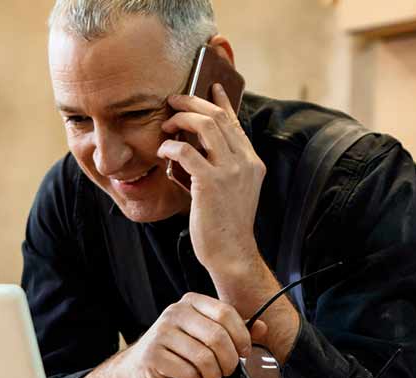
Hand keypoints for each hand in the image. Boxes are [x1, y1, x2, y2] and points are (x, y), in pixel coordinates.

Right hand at [104, 293, 267, 377]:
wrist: (141, 365)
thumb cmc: (180, 348)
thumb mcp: (206, 334)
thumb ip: (235, 329)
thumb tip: (262, 327)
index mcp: (191, 302)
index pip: (226, 313)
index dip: (242, 336)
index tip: (244, 352)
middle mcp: (175, 312)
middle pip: (217, 336)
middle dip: (229, 360)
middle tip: (227, 370)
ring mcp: (161, 333)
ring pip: (204, 357)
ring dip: (213, 374)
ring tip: (209, 377)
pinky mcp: (153, 354)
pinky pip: (187, 371)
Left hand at [158, 83, 266, 275]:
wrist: (232, 253)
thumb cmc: (225, 225)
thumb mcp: (230, 191)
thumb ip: (220, 167)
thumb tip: (193, 147)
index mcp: (252, 163)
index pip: (235, 122)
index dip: (221, 101)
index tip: (210, 85)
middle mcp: (245, 162)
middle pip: (218, 117)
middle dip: (193, 101)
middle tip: (174, 99)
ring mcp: (230, 171)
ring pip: (205, 126)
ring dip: (181, 118)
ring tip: (166, 122)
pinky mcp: (211, 183)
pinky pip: (186, 151)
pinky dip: (171, 146)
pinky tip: (162, 149)